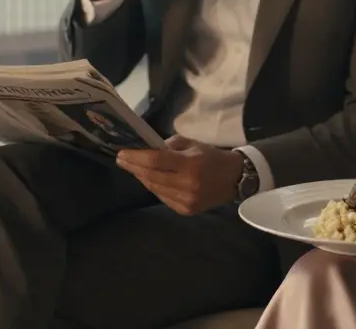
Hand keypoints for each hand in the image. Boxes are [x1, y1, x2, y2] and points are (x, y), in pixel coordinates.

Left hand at [115, 136, 241, 215]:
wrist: (234, 179)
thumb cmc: (211, 157)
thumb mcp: (193, 144)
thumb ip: (170, 146)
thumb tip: (147, 149)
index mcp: (190, 164)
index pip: (156, 161)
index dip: (136, 158)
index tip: (122, 154)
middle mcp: (187, 184)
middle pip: (151, 176)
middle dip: (134, 167)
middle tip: (121, 159)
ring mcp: (186, 200)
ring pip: (154, 188)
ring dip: (142, 177)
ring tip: (133, 168)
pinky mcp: (185, 210)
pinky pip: (162, 197)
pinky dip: (154, 187)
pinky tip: (150, 179)